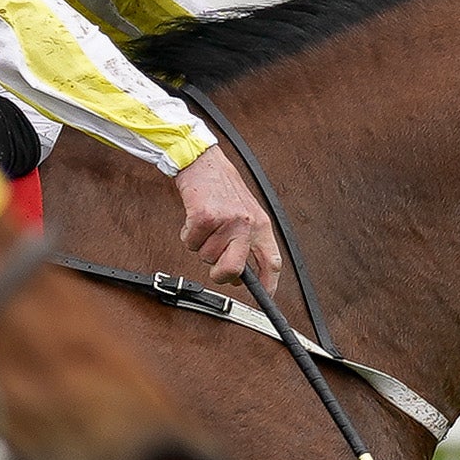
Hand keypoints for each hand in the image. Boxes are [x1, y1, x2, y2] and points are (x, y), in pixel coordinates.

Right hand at [174, 148, 278, 285]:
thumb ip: (247, 241)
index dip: (269, 284)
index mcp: (261, 224)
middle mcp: (246, 224)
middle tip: (217, 270)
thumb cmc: (223, 188)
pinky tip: (195, 220)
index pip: (271, 261)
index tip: (266, 297)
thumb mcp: (246, 212)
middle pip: (234, 270)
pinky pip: (191, 243)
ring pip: (207, 256)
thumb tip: (240, 275)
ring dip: (201, 245)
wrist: (204, 162)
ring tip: (206, 225)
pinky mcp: (204, 218)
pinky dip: (188, 235)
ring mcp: (225, 222)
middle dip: (222, 275)